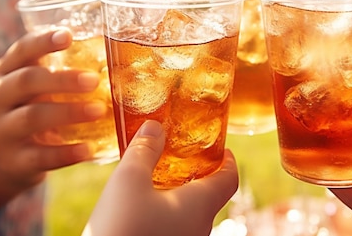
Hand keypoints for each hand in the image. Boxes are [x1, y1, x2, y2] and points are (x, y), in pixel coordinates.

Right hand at [0, 29, 107, 192]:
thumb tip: (118, 55)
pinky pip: (41, 157)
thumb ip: (61, 70)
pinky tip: (89, 149)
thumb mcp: (34, 88)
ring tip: (99, 110)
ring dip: (69, 112)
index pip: (21, 50)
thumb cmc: (29, 110)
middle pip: (26, 81)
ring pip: (32, 118)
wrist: (0, 161)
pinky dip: (67, 154)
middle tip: (94, 80)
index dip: (43, 41)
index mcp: (4, 72)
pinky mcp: (13, 162)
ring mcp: (1, 131)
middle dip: (62, 79)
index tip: (68, 35)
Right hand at [82, 120, 238, 235]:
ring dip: (177, 195)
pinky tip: (140, 208)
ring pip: (189, 214)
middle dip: (196, 174)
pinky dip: (165, 213)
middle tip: (179, 157)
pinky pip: (173, 228)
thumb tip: (155, 127)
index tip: (222, 149)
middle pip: (209, 196)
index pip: (229, 179)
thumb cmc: (121, 229)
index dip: (228, 161)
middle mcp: (199, 228)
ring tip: (153, 180)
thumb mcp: (128, 181)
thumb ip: (144, 151)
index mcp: (201, 206)